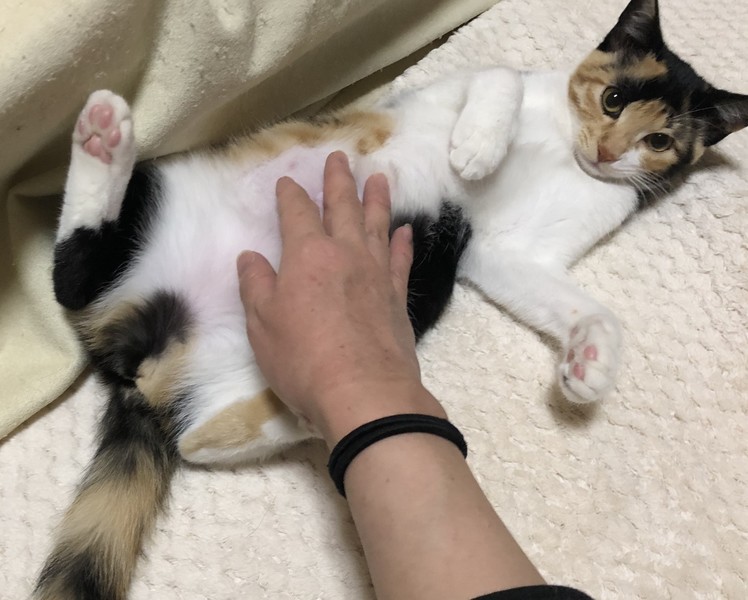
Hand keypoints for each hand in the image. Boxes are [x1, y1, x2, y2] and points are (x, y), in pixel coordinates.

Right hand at [237, 152, 444, 444]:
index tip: (287, 182)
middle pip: (342, 207)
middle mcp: (345, 254)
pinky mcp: (397, 297)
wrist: (364, 392)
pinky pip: (401, 260)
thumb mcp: (262, 325)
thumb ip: (256, 286)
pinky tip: (405, 230)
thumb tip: (250, 257)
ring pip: (377, 225)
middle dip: (337, 180)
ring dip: (376, 199)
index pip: (296, 213)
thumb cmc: (303, 359)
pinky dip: (403, 242)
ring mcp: (376, 273)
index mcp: (307, 256)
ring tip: (378, 177)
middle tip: (340, 156)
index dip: (290, 195)